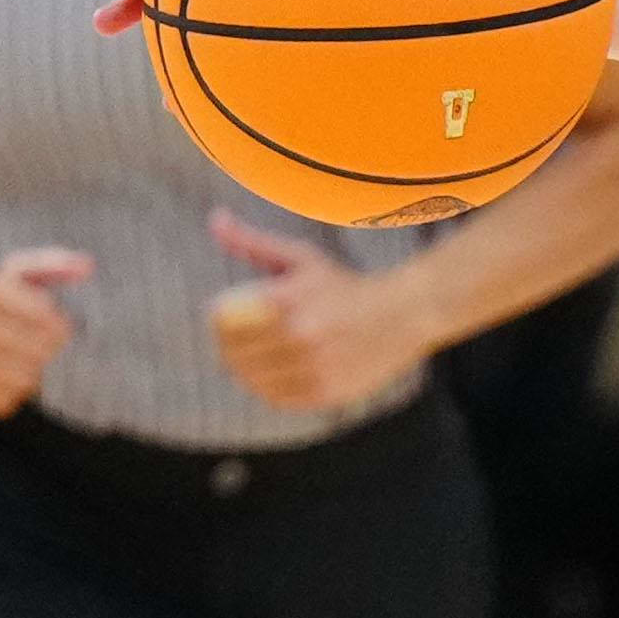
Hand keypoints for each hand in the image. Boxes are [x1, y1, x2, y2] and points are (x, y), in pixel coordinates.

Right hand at [0, 249, 92, 418]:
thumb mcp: (6, 276)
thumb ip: (49, 266)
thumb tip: (88, 266)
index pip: (43, 313)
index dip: (59, 326)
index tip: (63, 328)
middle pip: (35, 351)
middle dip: (47, 352)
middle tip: (45, 350)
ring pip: (21, 381)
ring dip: (30, 375)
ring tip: (23, 364)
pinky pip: (2, 402)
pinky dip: (10, 394)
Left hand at [204, 213, 435, 411]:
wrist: (403, 315)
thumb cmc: (344, 284)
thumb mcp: (301, 258)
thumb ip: (253, 242)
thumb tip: (215, 220)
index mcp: (286, 300)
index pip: (221, 320)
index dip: (217, 319)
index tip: (226, 316)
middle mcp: (298, 336)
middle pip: (231, 353)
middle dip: (228, 346)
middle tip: (239, 340)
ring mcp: (312, 368)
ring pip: (251, 379)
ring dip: (247, 369)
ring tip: (261, 356)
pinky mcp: (324, 393)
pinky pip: (276, 397)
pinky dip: (270, 388)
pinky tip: (282, 371)